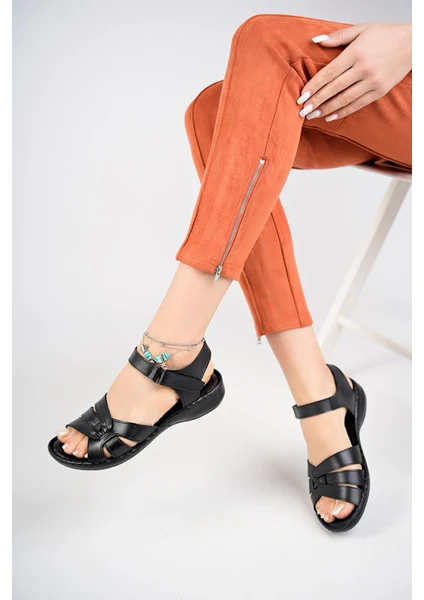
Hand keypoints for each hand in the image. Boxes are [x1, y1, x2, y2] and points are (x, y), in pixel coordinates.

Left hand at [297, 22, 411, 121]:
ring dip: (326, 109)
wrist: (413, 44)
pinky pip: (358, 105)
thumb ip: (338, 36)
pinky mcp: (380, 91)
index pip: (329, 73)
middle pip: (334, 89)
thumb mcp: (362, 29)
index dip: (314, 86)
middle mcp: (364, 69)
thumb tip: (316, 40)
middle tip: (301, 111)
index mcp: (356, 53)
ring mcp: (372, 82)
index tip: (301, 96)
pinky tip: (331, 116)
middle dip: (316, 102)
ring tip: (312, 116)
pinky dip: (343, 112)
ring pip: (344, 99)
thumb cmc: (386, 34)